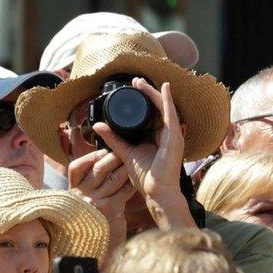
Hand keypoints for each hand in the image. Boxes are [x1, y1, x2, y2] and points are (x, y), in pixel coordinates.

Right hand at [68, 149, 136, 223]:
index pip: (75, 168)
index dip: (90, 157)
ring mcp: (95, 202)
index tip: (102, 151)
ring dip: (125, 167)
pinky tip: (137, 181)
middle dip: (113, 157)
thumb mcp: (85, 207)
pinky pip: (124, 190)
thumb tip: (105, 166)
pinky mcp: (110, 209)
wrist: (96, 251)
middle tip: (125, 151)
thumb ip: (90, 189)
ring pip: (113, 177)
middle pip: (98, 168)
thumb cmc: (93, 226)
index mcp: (73, 193)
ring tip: (134, 162)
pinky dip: (132, 184)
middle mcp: (81, 196)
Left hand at [93, 79, 184, 203]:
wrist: (157, 192)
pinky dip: (167, 101)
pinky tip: (164, 89)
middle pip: (158, 107)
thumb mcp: (125, 153)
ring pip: (164, 107)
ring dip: (154, 92)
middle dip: (147, 92)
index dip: (144, 99)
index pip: (152, 113)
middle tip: (135, 80)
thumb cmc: (146, 177)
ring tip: (141, 82)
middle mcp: (166, 134)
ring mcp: (173, 135)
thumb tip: (98, 126)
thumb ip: (114, 139)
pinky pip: (170, 115)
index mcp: (157, 137)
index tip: (133, 88)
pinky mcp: (174, 138)